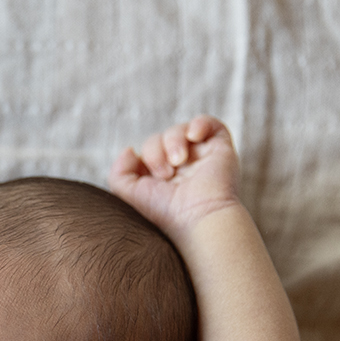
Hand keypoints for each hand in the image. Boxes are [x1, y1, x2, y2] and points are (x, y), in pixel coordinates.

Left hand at [107, 115, 240, 245]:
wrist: (198, 217)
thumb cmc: (165, 211)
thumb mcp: (129, 194)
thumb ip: (119, 172)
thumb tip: (130, 150)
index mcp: (162, 178)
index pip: (148, 152)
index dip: (146, 157)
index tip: (153, 178)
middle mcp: (182, 167)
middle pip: (159, 139)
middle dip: (156, 151)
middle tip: (166, 174)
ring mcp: (201, 157)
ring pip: (179, 130)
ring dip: (173, 141)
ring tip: (179, 162)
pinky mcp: (220, 149)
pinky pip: (208, 123)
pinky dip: (199, 124)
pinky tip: (193, 136)